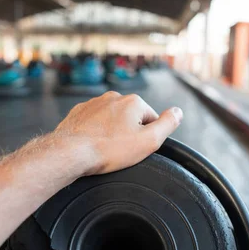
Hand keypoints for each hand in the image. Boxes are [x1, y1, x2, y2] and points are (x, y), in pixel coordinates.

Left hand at [54, 91, 182, 174]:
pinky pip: (93, 122)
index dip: (146, 137)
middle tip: (119, 151)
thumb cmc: (109, 149)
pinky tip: (92, 145)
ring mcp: (94, 103)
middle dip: (128, 133)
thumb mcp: (148, 141)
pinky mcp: (78, 112)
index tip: (134, 148)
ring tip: (104, 149)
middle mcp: (113, 97)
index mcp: (133, 101)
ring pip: (111, 120)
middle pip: (130, 118)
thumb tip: (178, 112)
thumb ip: (167, 125)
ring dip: (111, 132)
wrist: (70, 152)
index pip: (151, 119)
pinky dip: (94, 132)